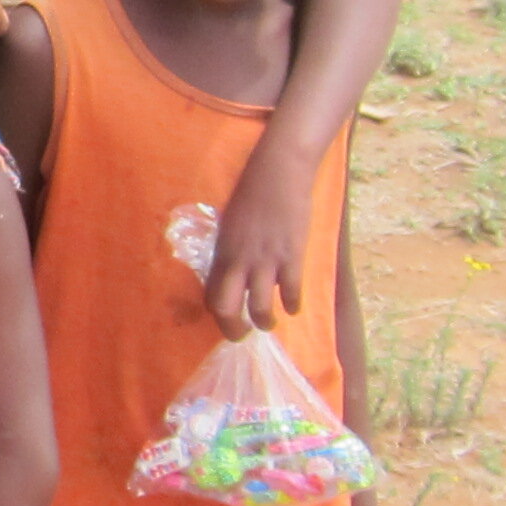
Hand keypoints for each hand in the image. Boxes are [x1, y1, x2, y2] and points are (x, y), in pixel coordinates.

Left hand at [203, 138, 319, 335]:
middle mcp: (239, 260)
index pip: (210, 294)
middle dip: (232, 329)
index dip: (217, 313)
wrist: (278, 171)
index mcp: (222, 251)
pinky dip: (293, 304)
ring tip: (269, 324)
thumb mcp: (232, 223)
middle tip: (242, 335)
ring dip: (264, 322)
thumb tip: (234, 271)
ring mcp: (265, 259)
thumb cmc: (253, 192)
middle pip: (226, 308)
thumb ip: (231, 248)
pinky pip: (291, 291)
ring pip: (259, 307)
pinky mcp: (291, 254)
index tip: (226, 319)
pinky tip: (294, 307)